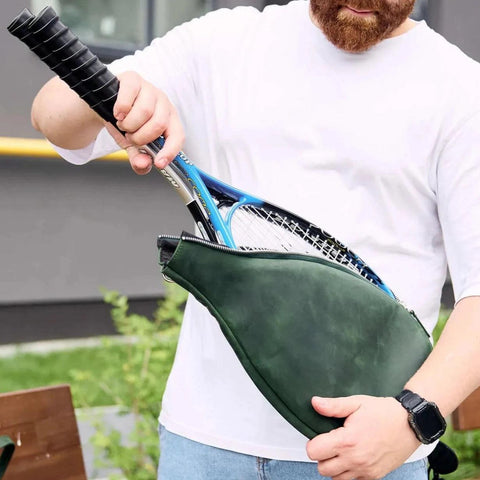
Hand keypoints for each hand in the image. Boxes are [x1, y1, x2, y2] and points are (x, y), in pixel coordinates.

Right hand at [106, 71, 184, 174]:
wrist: (106, 103)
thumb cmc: (126, 123)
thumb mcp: (133, 146)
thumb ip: (139, 159)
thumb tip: (144, 165)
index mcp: (169, 121)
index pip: (178, 136)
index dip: (170, 151)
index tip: (158, 163)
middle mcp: (164, 104)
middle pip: (158, 125)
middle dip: (140, 137)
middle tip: (130, 136)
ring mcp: (149, 89)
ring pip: (144, 112)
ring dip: (128, 124)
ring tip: (123, 124)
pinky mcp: (133, 79)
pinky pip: (129, 96)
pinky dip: (121, 109)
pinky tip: (117, 113)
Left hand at [306, 395, 420, 479]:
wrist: (410, 424)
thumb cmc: (383, 412)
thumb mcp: (356, 403)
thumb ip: (333, 406)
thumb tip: (315, 403)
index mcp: (347, 440)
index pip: (314, 452)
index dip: (313, 443)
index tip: (321, 436)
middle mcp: (355, 459)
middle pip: (322, 468)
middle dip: (322, 455)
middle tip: (331, 442)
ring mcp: (365, 471)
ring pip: (335, 478)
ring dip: (334, 466)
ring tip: (342, 450)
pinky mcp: (374, 476)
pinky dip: (348, 472)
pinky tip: (353, 457)